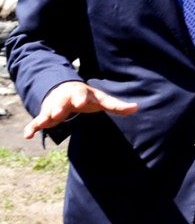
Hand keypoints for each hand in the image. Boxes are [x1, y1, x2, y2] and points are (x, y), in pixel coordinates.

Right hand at [24, 81, 138, 139]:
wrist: (65, 88)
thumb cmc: (87, 97)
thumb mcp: (101, 100)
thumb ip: (117, 106)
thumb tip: (137, 108)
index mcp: (81, 94)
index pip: (83, 96)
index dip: (82, 99)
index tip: (81, 103)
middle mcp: (66, 99)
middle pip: (63, 102)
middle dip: (60, 106)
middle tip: (59, 113)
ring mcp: (55, 106)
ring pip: (49, 110)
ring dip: (46, 116)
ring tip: (45, 122)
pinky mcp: (45, 114)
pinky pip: (37, 120)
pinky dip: (32, 127)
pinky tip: (28, 135)